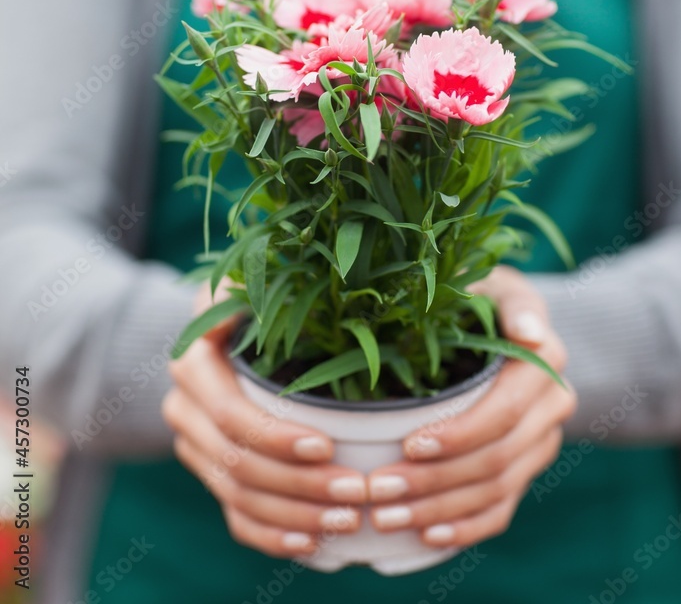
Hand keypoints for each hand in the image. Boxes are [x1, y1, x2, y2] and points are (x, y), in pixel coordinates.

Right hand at [162, 283, 366, 558]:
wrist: (218, 334)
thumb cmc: (251, 299)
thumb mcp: (250, 279)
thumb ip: (260, 279)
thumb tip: (300, 272)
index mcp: (195, 366)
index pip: (232, 416)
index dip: (276, 437)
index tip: (327, 444)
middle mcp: (187, 412)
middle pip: (239, 466)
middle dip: (300, 486)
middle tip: (357, 491)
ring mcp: (197, 448)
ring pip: (240, 497)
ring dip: (296, 516)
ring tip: (350, 517)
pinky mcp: (213, 474)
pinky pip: (237, 518)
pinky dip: (274, 537)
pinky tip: (316, 544)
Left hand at [366, 266, 576, 549]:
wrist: (505, 317)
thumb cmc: (481, 292)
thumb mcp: (493, 282)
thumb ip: (508, 302)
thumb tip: (530, 332)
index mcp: (544, 362)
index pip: (503, 412)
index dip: (459, 434)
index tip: (409, 443)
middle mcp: (551, 406)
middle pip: (495, 458)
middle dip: (434, 480)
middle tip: (378, 489)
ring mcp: (541, 442)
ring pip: (495, 490)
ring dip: (439, 510)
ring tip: (384, 516)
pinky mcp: (526, 467)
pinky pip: (502, 510)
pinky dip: (465, 528)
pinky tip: (426, 536)